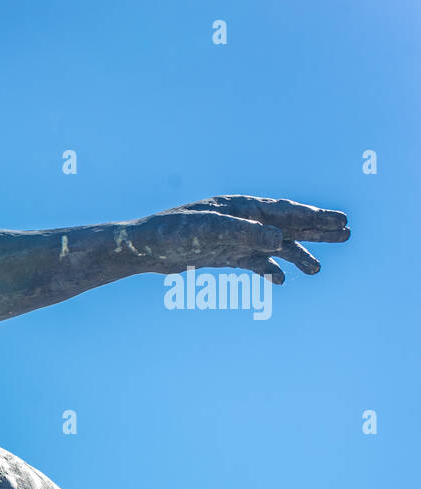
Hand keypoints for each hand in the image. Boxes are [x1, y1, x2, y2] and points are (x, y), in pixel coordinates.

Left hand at [130, 195, 349, 282]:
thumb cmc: (170, 233)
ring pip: (273, 246)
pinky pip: (252, 263)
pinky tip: (281, 281)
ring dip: (296, 256)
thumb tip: (280, 240)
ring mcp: (233, 238)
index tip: (340, 221)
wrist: (141, 248)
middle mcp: (240, 220)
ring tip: (317, 270)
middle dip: (316, 229)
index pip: (284, 211)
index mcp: (240, 207)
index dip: (313, 216)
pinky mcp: (222, 255)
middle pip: (286, 224)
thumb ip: (245, 234)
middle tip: (348, 232)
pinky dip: (267, 270)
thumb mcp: (208, 231)